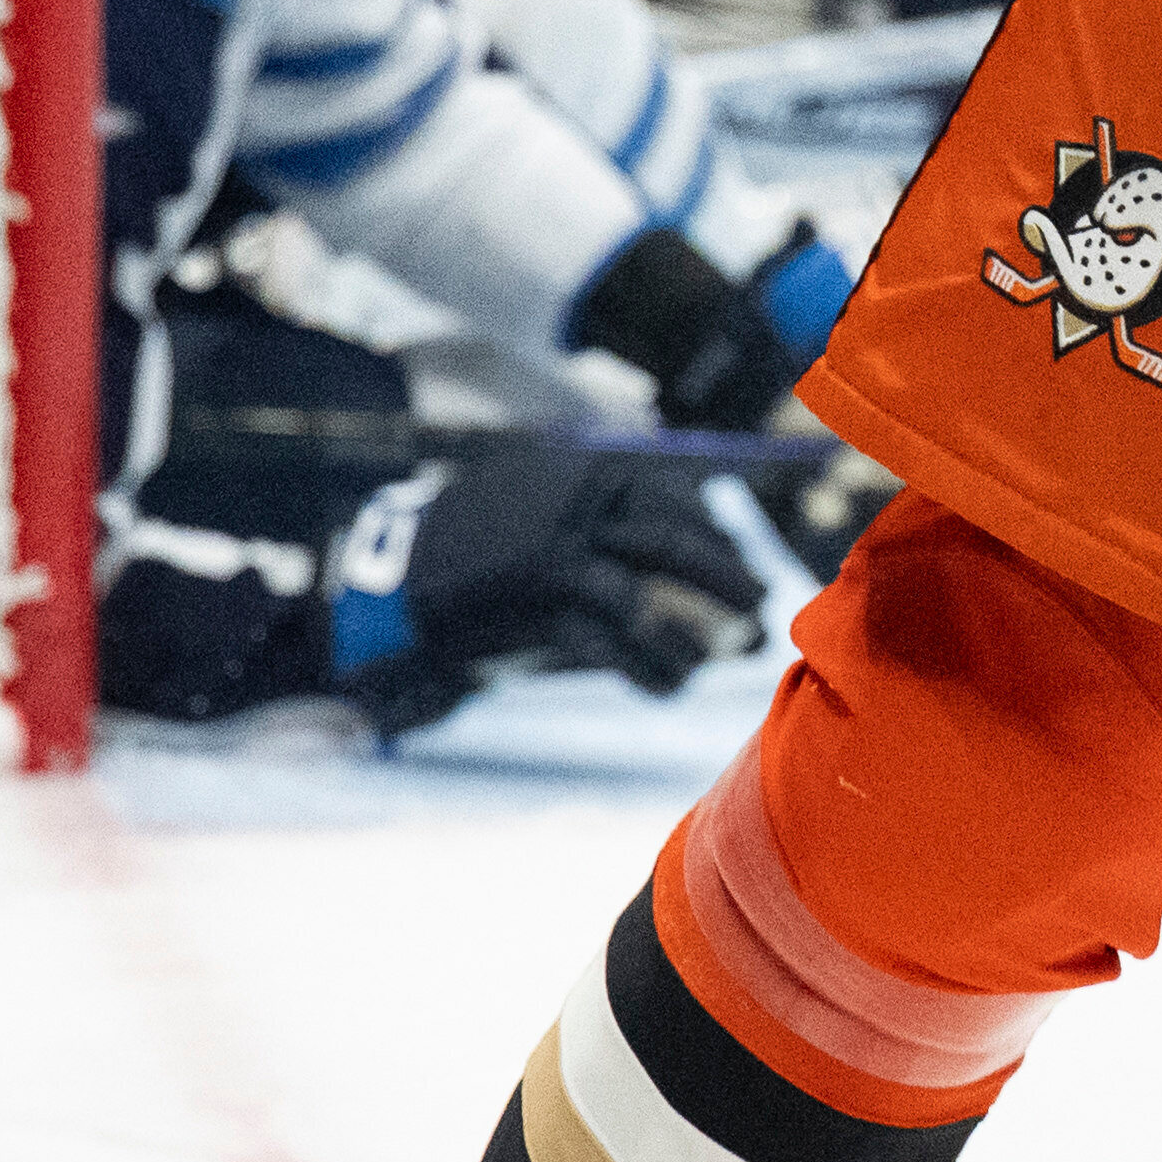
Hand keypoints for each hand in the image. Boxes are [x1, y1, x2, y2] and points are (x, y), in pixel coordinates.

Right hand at [328, 426, 785, 729]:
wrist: (402, 574)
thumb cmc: (492, 548)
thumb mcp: (551, 510)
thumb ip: (612, 527)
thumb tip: (697, 554)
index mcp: (583, 475)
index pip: (669, 500)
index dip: (716, 539)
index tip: (745, 570)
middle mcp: (571, 507)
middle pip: (668, 541)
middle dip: (724, 579)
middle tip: (759, 612)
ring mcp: (550, 555)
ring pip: (639, 598)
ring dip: (685, 636)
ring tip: (707, 663)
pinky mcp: (532, 607)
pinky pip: (606, 644)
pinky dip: (646, 667)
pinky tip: (668, 686)